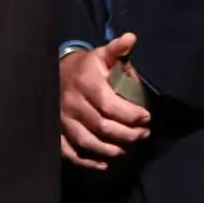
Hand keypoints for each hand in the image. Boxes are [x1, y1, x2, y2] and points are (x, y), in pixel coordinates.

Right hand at [59, 32, 150, 169]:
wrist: (56, 73)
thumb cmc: (87, 67)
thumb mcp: (102, 55)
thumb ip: (118, 50)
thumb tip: (132, 38)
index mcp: (85, 83)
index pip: (110, 105)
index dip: (130, 115)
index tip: (147, 118)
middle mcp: (72, 102)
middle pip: (102, 126)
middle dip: (127, 135)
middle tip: (143, 135)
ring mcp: (62, 119)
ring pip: (88, 142)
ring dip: (111, 150)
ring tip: (127, 149)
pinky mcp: (57, 131)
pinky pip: (70, 152)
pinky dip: (87, 161)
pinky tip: (104, 164)